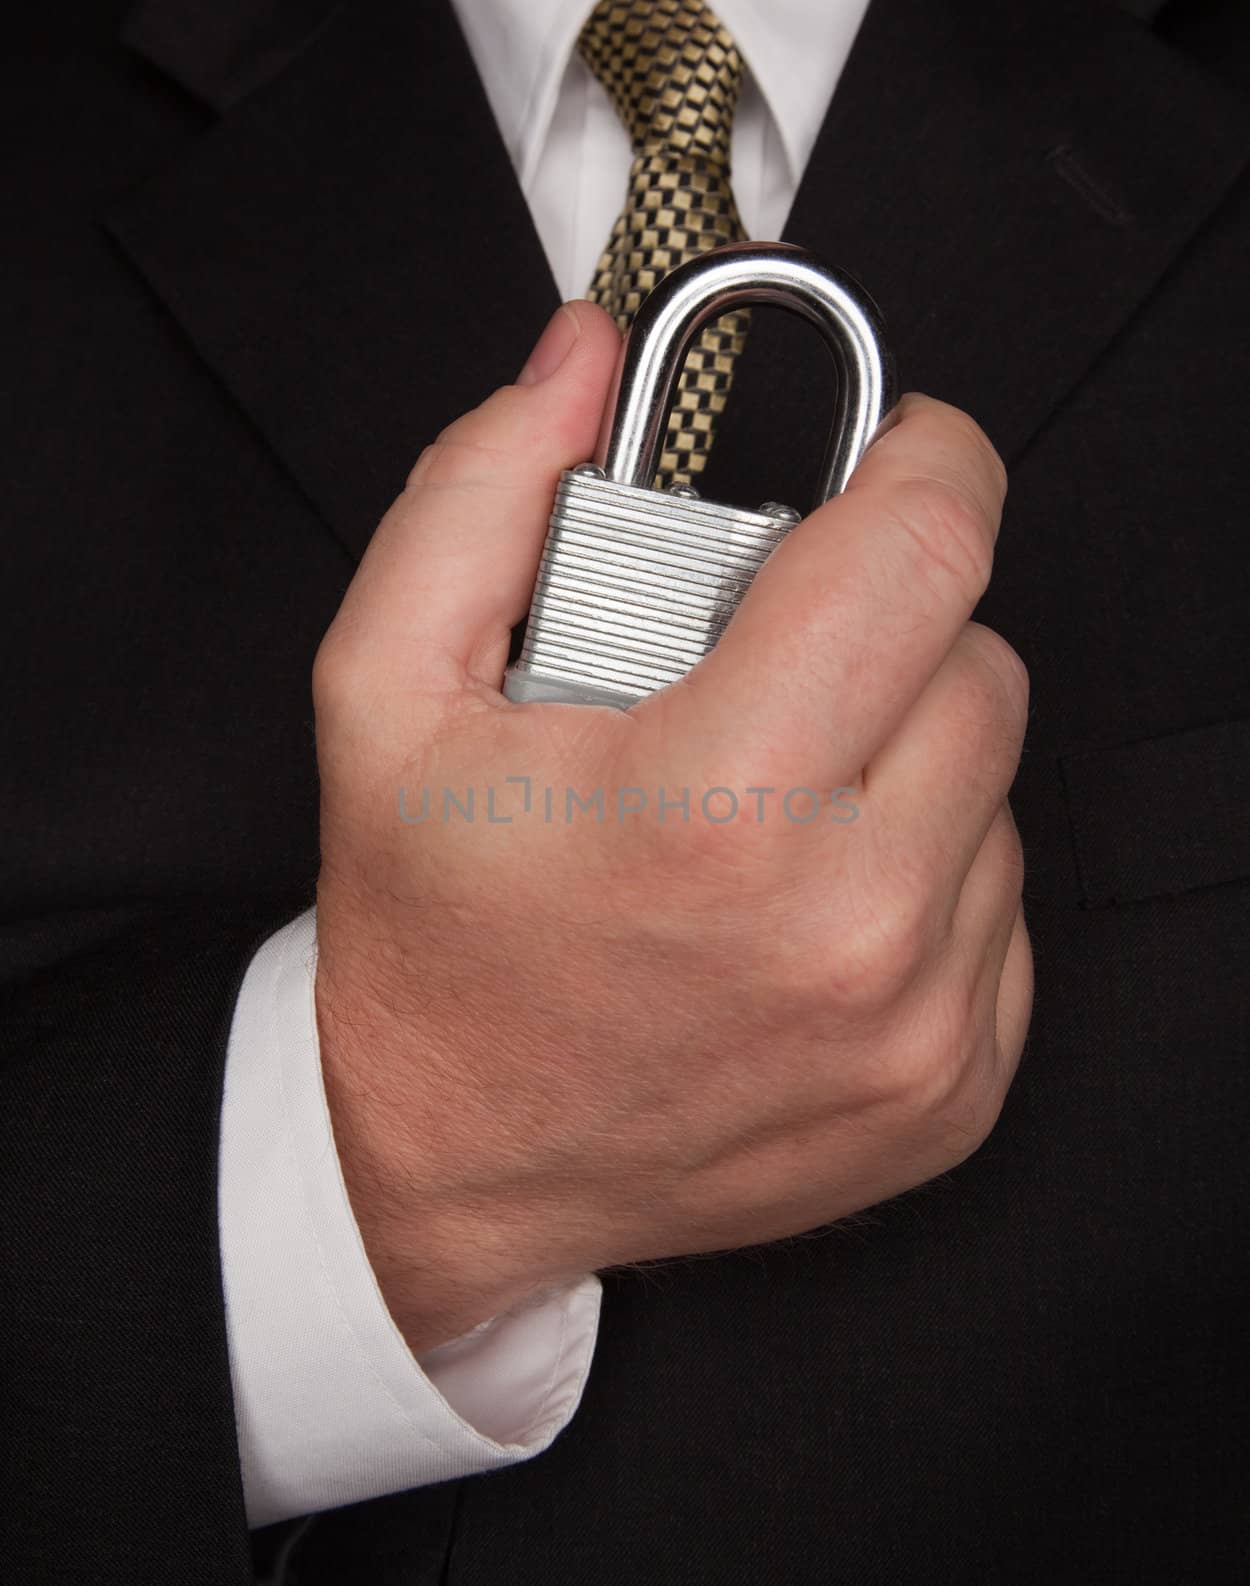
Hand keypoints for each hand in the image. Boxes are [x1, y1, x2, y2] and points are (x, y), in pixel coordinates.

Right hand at [312, 301, 1032, 1353]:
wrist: (450, 1165)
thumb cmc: (428, 941)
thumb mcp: (386, 695)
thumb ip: (479, 497)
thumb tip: (579, 365)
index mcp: (716, 806)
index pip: (922, 557)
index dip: (931, 461)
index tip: (908, 450)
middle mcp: (847, 929)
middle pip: (980, 670)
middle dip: (894, 630)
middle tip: (779, 666)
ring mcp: (915, 1027)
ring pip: (1001, 793)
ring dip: (908, 758)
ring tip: (777, 798)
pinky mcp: (949, 1093)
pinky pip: (1002, 912)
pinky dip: (928, 876)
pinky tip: (811, 899)